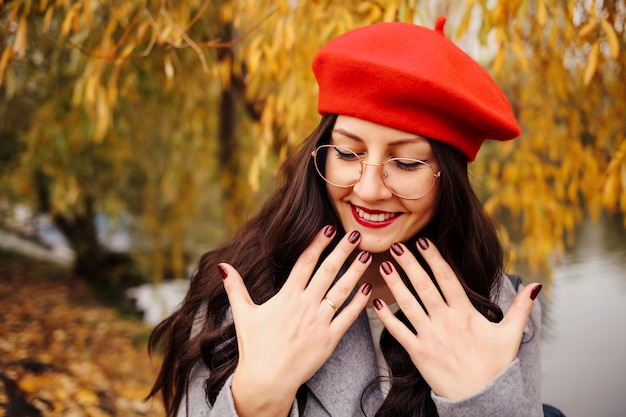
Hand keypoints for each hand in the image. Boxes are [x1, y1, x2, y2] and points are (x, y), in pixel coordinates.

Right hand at [219, 226, 372, 415]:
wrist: (267, 380)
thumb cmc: (254, 347)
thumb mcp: (243, 314)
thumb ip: (235, 287)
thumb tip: (222, 266)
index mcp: (286, 297)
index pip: (305, 262)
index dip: (318, 243)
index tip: (330, 228)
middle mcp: (305, 305)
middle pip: (328, 271)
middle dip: (343, 250)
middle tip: (356, 234)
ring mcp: (319, 322)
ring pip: (342, 290)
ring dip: (356, 271)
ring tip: (367, 255)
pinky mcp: (329, 339)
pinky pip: (348, 317)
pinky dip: (359, 303)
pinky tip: (368, 289)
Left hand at [374, 238, 540, 399]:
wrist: (483, 399)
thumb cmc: (496, 366)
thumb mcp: (511, 335)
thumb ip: (521, 307)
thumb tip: (536, 285)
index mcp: (466, 313)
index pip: (447, 278)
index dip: (434, 258)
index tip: (422, 241)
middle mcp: (446, 321)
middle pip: (424, 286)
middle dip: (409, 264)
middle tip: (397, 245)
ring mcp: (431, 336)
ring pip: (408, 304)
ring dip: (394, 283)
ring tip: (384, 264)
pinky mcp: (419, 353)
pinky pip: (399, 331)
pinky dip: (386, 317)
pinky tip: (375, 302)